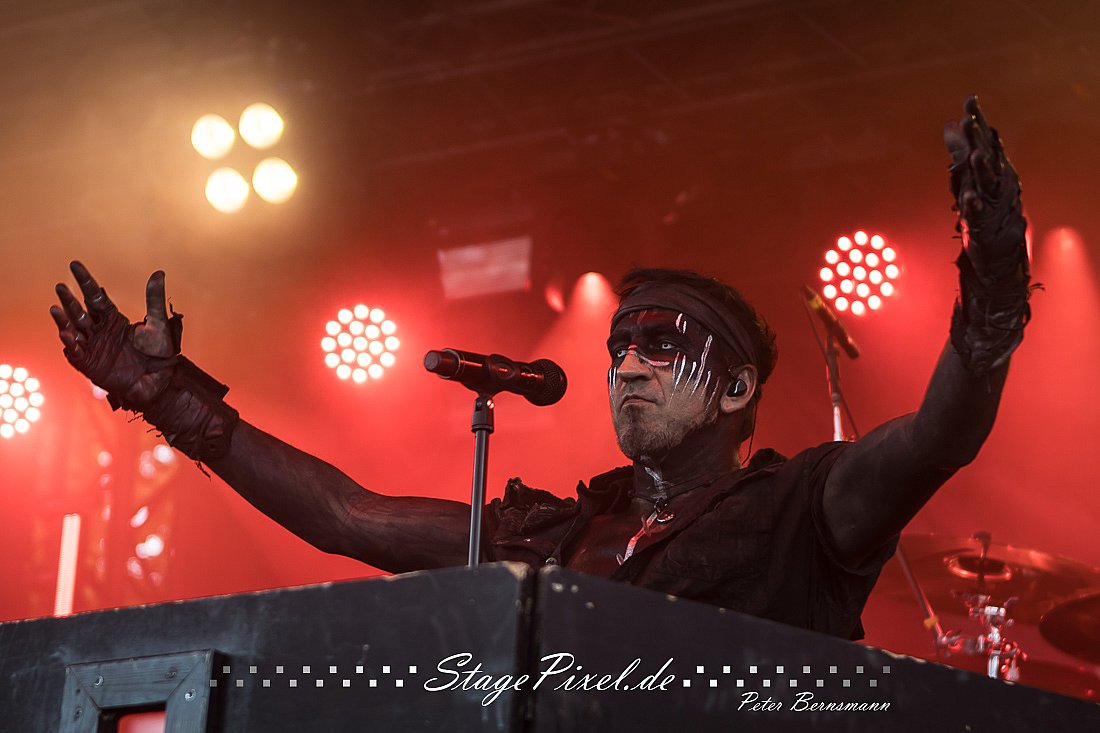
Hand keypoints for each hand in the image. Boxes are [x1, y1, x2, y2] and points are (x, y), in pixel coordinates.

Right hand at [50, 261, 178, 408]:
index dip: (85, 281)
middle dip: (70, 300)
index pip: (95, 296)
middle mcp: (100, 330)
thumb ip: (154, 299)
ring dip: (63, 320)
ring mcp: (93, 347)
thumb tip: (159, 273)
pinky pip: (76, 352)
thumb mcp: (159, 323)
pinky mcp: (90, 364)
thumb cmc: (160, 353)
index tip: (75, 264)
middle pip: (80, 311)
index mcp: (113, 318)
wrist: (161, 380)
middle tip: (60, 286)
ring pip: (73, 329)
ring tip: (54, 308)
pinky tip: (65, 333)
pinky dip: (70, 343)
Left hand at [943, 96, 1025, 278]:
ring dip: (982, 167)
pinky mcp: (984, 221)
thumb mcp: (970, 173)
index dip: (978, 119)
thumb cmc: (985, 203)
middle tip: (971, 118)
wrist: (1001, 243)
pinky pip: (979, 212)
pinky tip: (969, 196)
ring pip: (988, 181)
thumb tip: (949, 123)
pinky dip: (974, 204)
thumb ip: (960, 149)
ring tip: (976, 154)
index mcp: (993, 165)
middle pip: (987, 155)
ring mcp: (993, 200)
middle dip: (979, 137)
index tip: (970, 99)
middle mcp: (997, 179)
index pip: (984, 138)